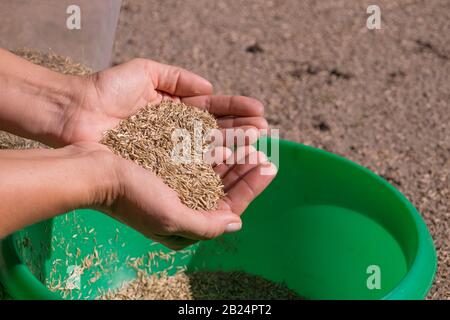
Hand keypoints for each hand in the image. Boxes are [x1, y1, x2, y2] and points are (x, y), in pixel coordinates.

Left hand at [60, 58, 267, 145]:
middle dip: (240, 129)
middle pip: (215, 130)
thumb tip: (209, 87)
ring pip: (207, 147)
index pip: (212, 109)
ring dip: (233, 145)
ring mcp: (169, 150)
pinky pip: (190, 162)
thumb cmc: (106, 89)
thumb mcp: (145, 71)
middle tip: (265, 130)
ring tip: (257, 142)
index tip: (259, 110)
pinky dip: (211, 160)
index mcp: (174, 110)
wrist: (75, 112)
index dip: (235, 109)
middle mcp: (176, 132)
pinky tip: (232, 157)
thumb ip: (177, 77)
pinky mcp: (159, 166)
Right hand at [97, 143, 276, 249]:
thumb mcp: (171, 218)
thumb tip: (236, 223)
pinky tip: (226, 133)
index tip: (270, 166)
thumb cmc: (131, 197)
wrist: (93, 171)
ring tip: (252, 134)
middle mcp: (184, 204)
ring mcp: (176, 183)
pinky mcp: (167, 164)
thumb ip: (206, 226)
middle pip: (225, 185)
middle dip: (246, 165)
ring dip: (234, 151)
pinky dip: (214, 144)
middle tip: (265, 146)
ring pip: (214, 167)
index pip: (230, 206)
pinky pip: (198, 154)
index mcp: (187, 222)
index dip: (252, 187)